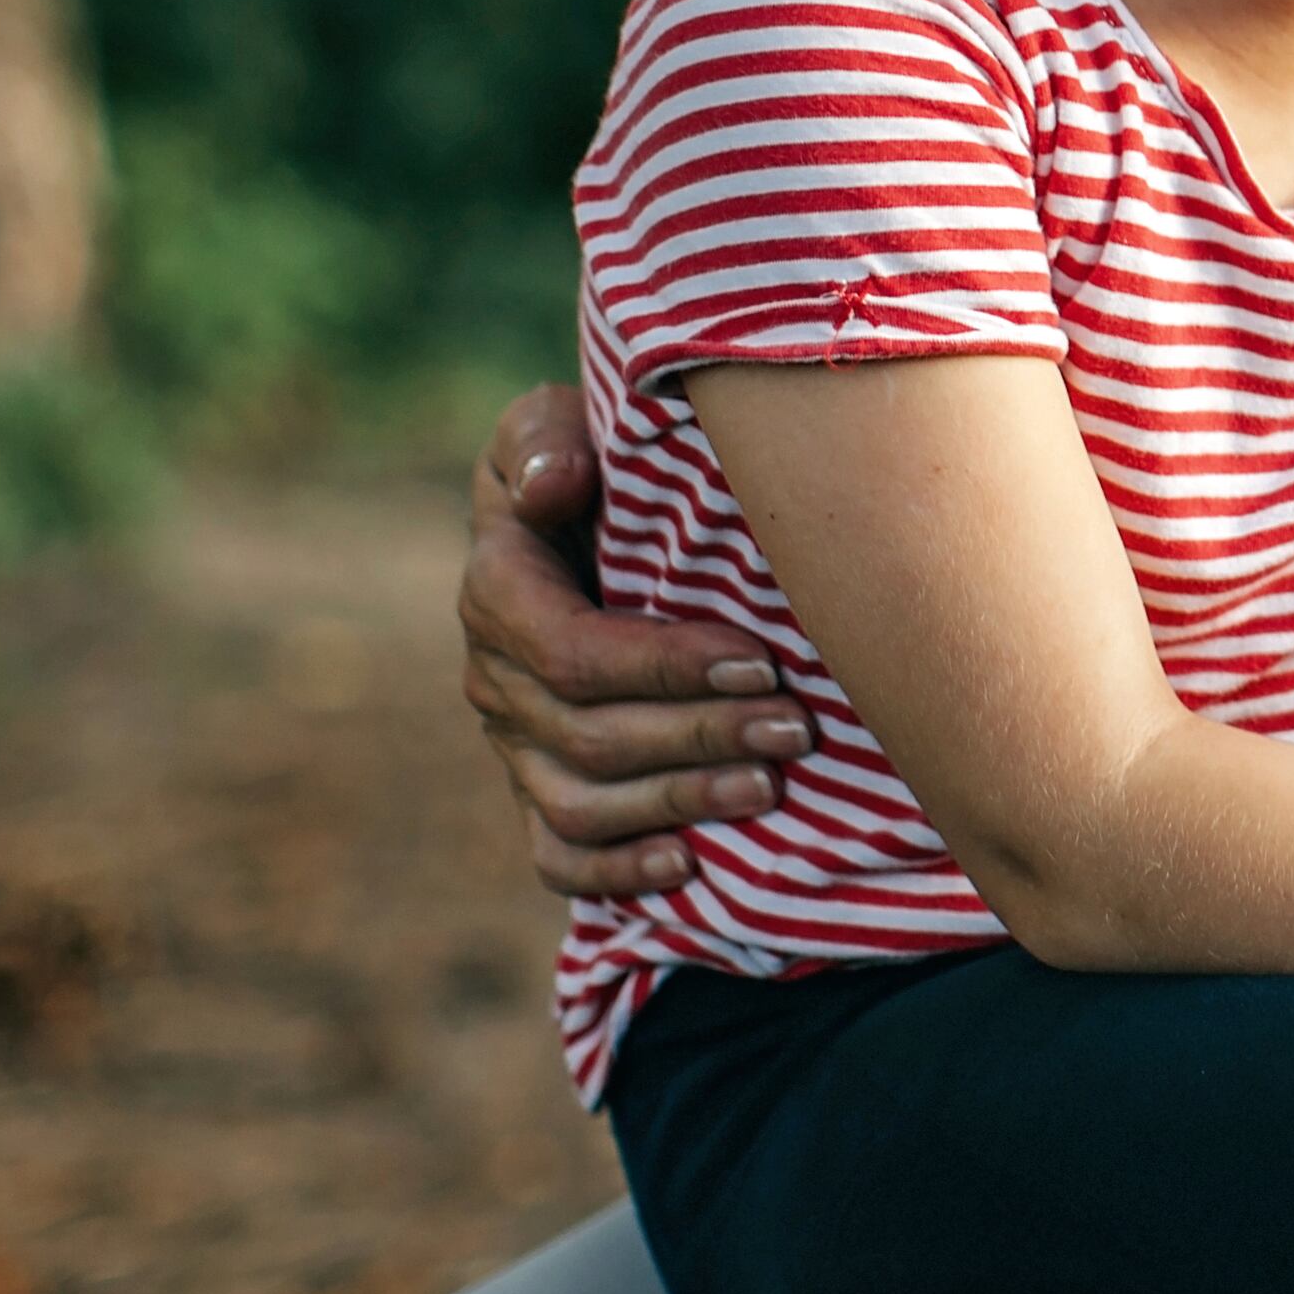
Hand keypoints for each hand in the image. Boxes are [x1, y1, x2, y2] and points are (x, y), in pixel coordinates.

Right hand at [460, 383, 813, 896]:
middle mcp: (497, 677)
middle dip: (701, 734)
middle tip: (797, 726)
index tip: (760, 656)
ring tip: (770, 787)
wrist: (600, 515)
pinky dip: (618, 871)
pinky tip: (691, 864)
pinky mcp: (541, 790)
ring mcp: (515, 744)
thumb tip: (555, 482)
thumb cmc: (597, 460)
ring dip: (679, 802)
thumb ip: (544, 436)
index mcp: (499, 590)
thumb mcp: (558, 421)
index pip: (572, 652)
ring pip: (580, 803)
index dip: (664, 665)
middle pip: (590, 735)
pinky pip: (558, 856)